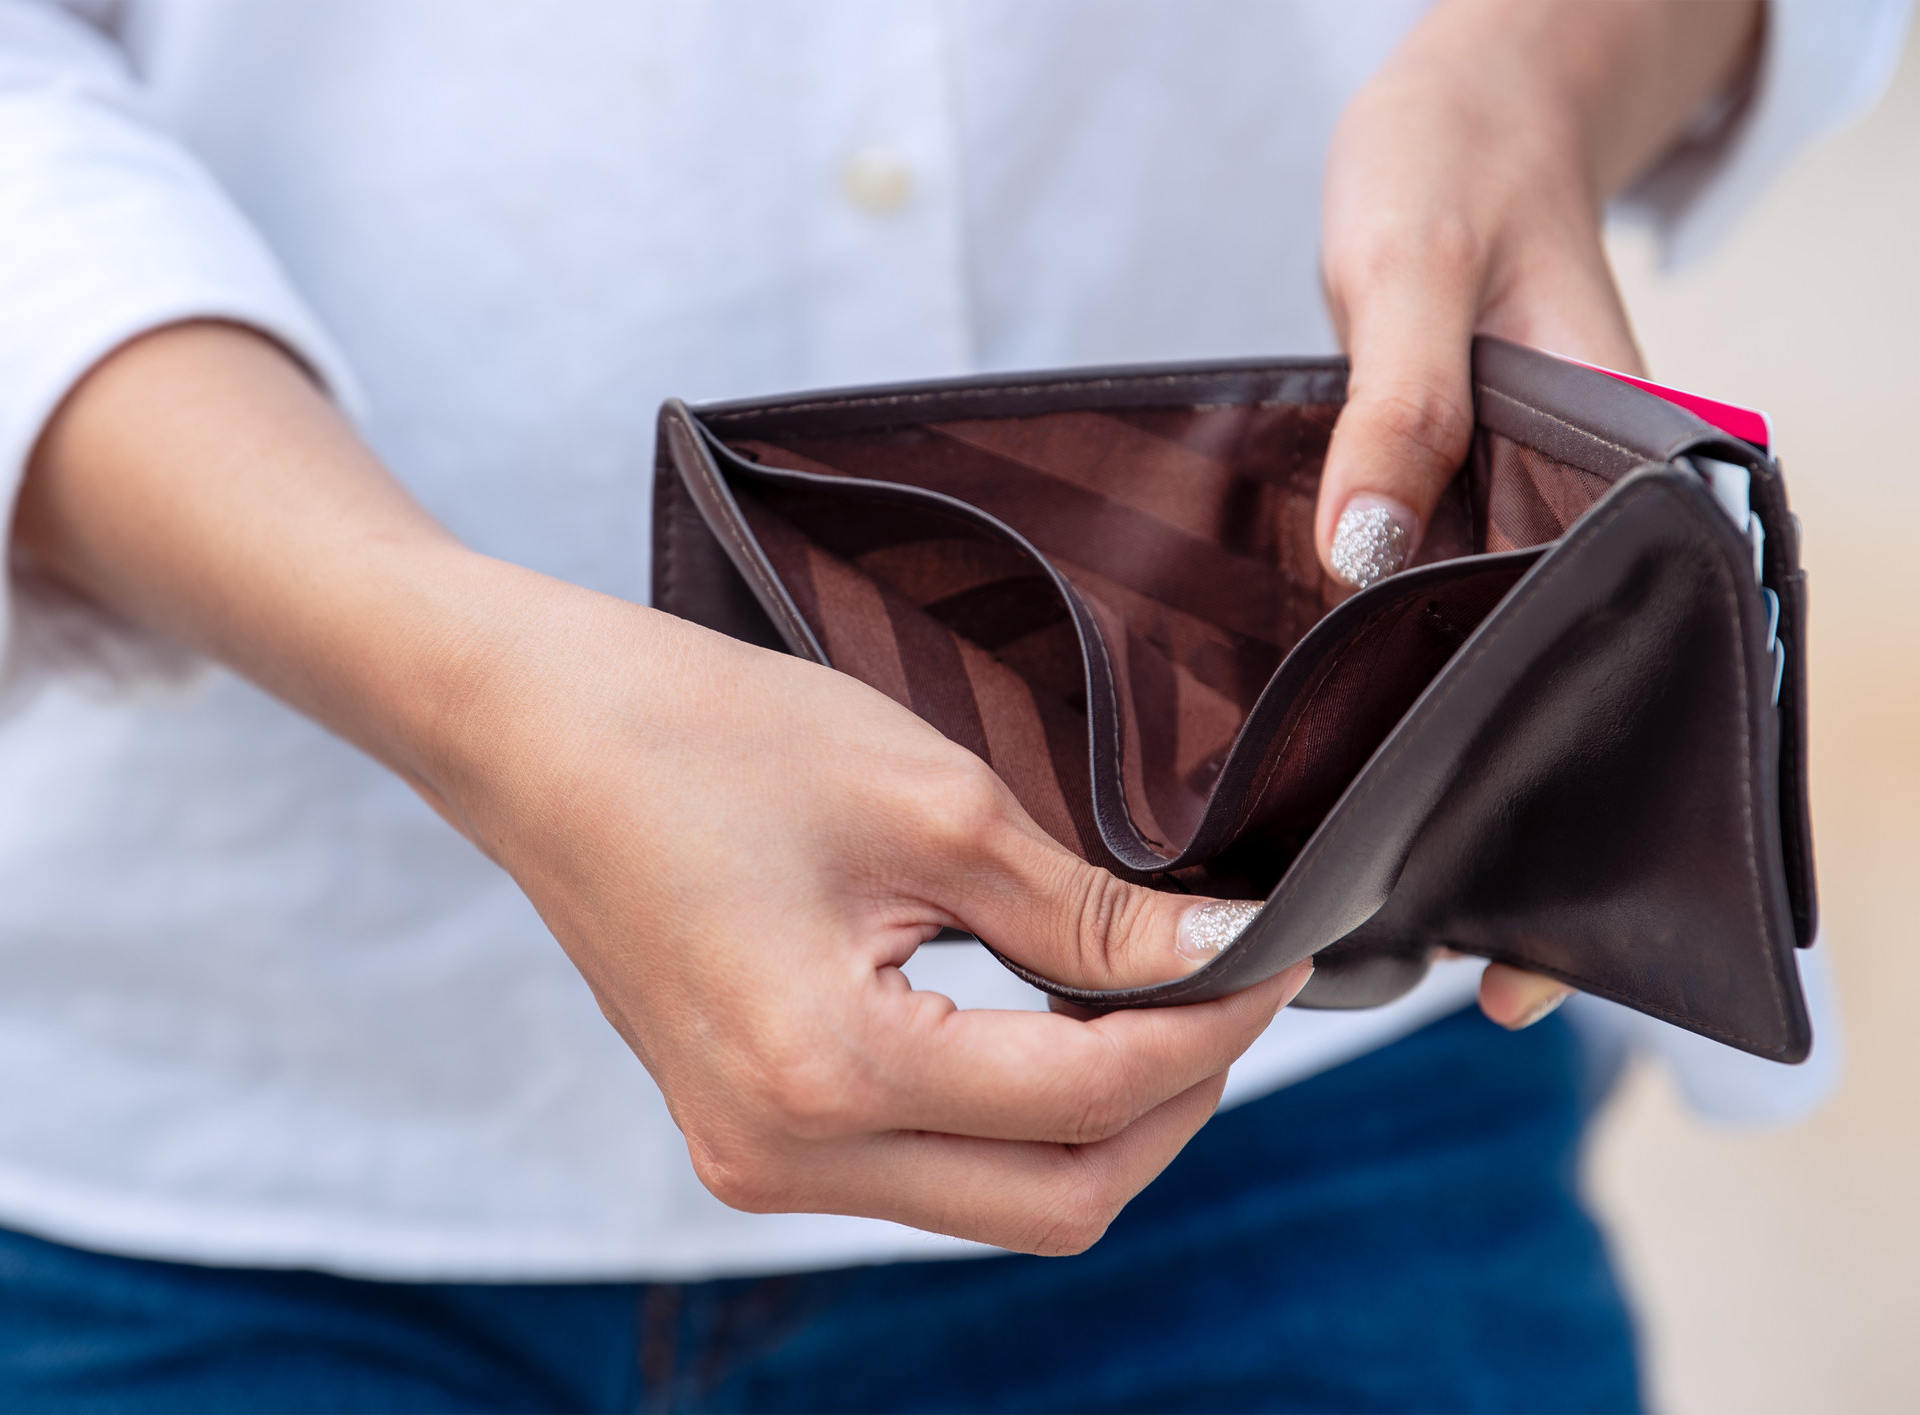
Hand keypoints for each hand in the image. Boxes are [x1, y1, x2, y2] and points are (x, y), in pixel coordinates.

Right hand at [429, 578, 1310, 1252]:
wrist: (532, 731)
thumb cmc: (703, 735)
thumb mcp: (926, 802)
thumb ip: (1085, 910)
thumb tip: (1223, 949)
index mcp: (823, 1073)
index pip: (1090, 1095)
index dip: (1214, 1026)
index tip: (1280, 948)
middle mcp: (782, 1157)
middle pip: (1056, 1201)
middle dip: (1172, 1102)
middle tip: (1229, 987)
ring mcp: (754, 1161)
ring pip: (997, 1198)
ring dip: (1096, 1116)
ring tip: (1150, 996)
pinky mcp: (746, 1133)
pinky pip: (925, 1166)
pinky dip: (1011, 1110)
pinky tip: (1046, 1017)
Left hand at [1315, 0, 1760, 1026]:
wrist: (1456, 115)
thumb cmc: (1449, 171)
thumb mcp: (1412, 273)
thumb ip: (1397, 413)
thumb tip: (1364, 566)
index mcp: (1641, 466)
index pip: (1666, 666)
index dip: (1626, 812)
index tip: (1555, 936)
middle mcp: (1606, 513)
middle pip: (1603, 703)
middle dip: (1541, 833)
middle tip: (1462, 968)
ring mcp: (1542, 518)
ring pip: (1526, 680)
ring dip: (1473, 783)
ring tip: (1400, 911)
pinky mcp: (1474, 508)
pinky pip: (1457, 624)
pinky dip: (1417, 698)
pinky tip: (1355, 778)